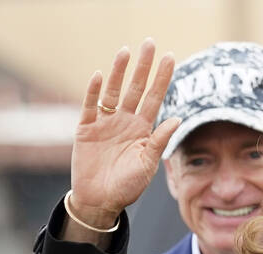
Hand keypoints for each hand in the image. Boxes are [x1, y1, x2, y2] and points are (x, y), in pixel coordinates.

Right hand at [69, 39, 180, 228]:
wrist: (100, 201)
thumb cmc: (127, 186)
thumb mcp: (147, 165)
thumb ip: (159, 141)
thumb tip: (177, 119)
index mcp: (142, 130)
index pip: (155, 98)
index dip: (162, 79)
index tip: (170, 58)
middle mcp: (125, 122)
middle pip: (135, 89)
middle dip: (143, 67)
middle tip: (150, 43)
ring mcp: (105, 123)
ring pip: (112, 92)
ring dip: (118, 72)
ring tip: (126, 52)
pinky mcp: (86, 129)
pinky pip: (90, 106)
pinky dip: (93, 91)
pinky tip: (98, 76)